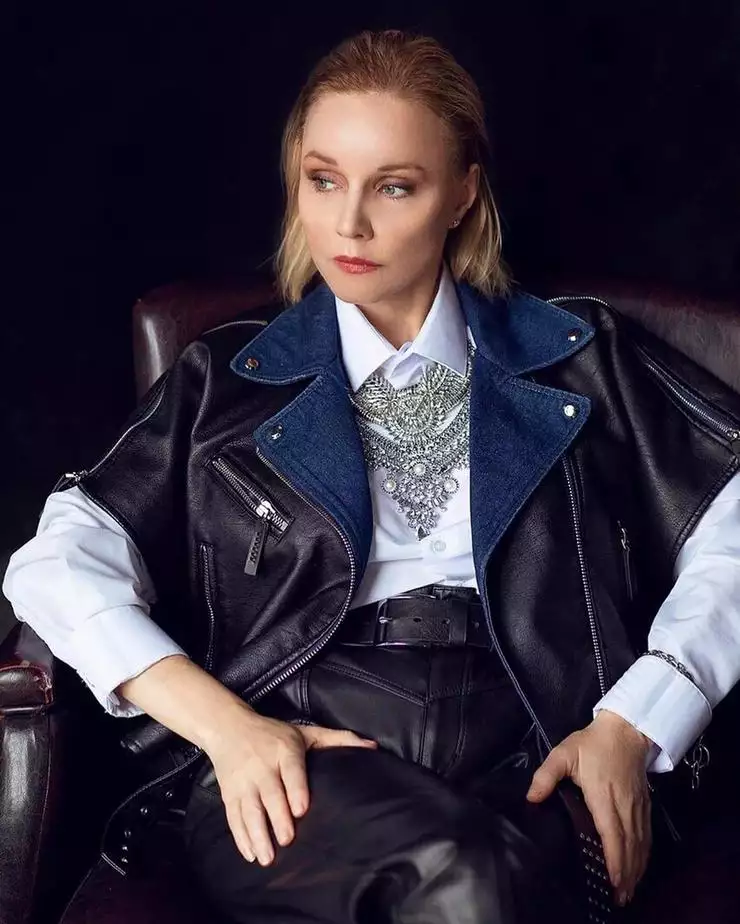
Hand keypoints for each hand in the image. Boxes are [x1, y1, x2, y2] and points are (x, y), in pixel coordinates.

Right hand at [206, 709, 377, 866]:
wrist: (229, 727)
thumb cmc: (273, 733)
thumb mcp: (306, 731)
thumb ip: (339, 739)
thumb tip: (372, 747)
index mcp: (284, 750)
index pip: (291, 770)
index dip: (295, 789)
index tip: (301, 809)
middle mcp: (262, 766)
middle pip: (269, 794)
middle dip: (277, 818)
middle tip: (287, 840)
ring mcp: (243, 782)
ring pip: (249, 810)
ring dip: (256, 834)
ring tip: (267, 857)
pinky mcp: (229, 794)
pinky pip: (233, 818)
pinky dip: (240, 837)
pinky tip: (251, 854)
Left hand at [525, 710, 652, 906]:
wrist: (626, 730)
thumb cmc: (592, 744)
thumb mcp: (564, 753)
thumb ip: (546, 775)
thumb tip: (531, 798)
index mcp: (604, 796)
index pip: (612, 834)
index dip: (614, 860)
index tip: (612, 881)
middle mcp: (624, 806)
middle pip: (628, 846)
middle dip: (625, 874)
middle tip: (619, 898)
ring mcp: (637, 807)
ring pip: (640, 844)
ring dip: (636, 869)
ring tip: (628, 891)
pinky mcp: (645, 805)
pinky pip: (646, 835)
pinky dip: (643, 855)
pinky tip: (638, 867)